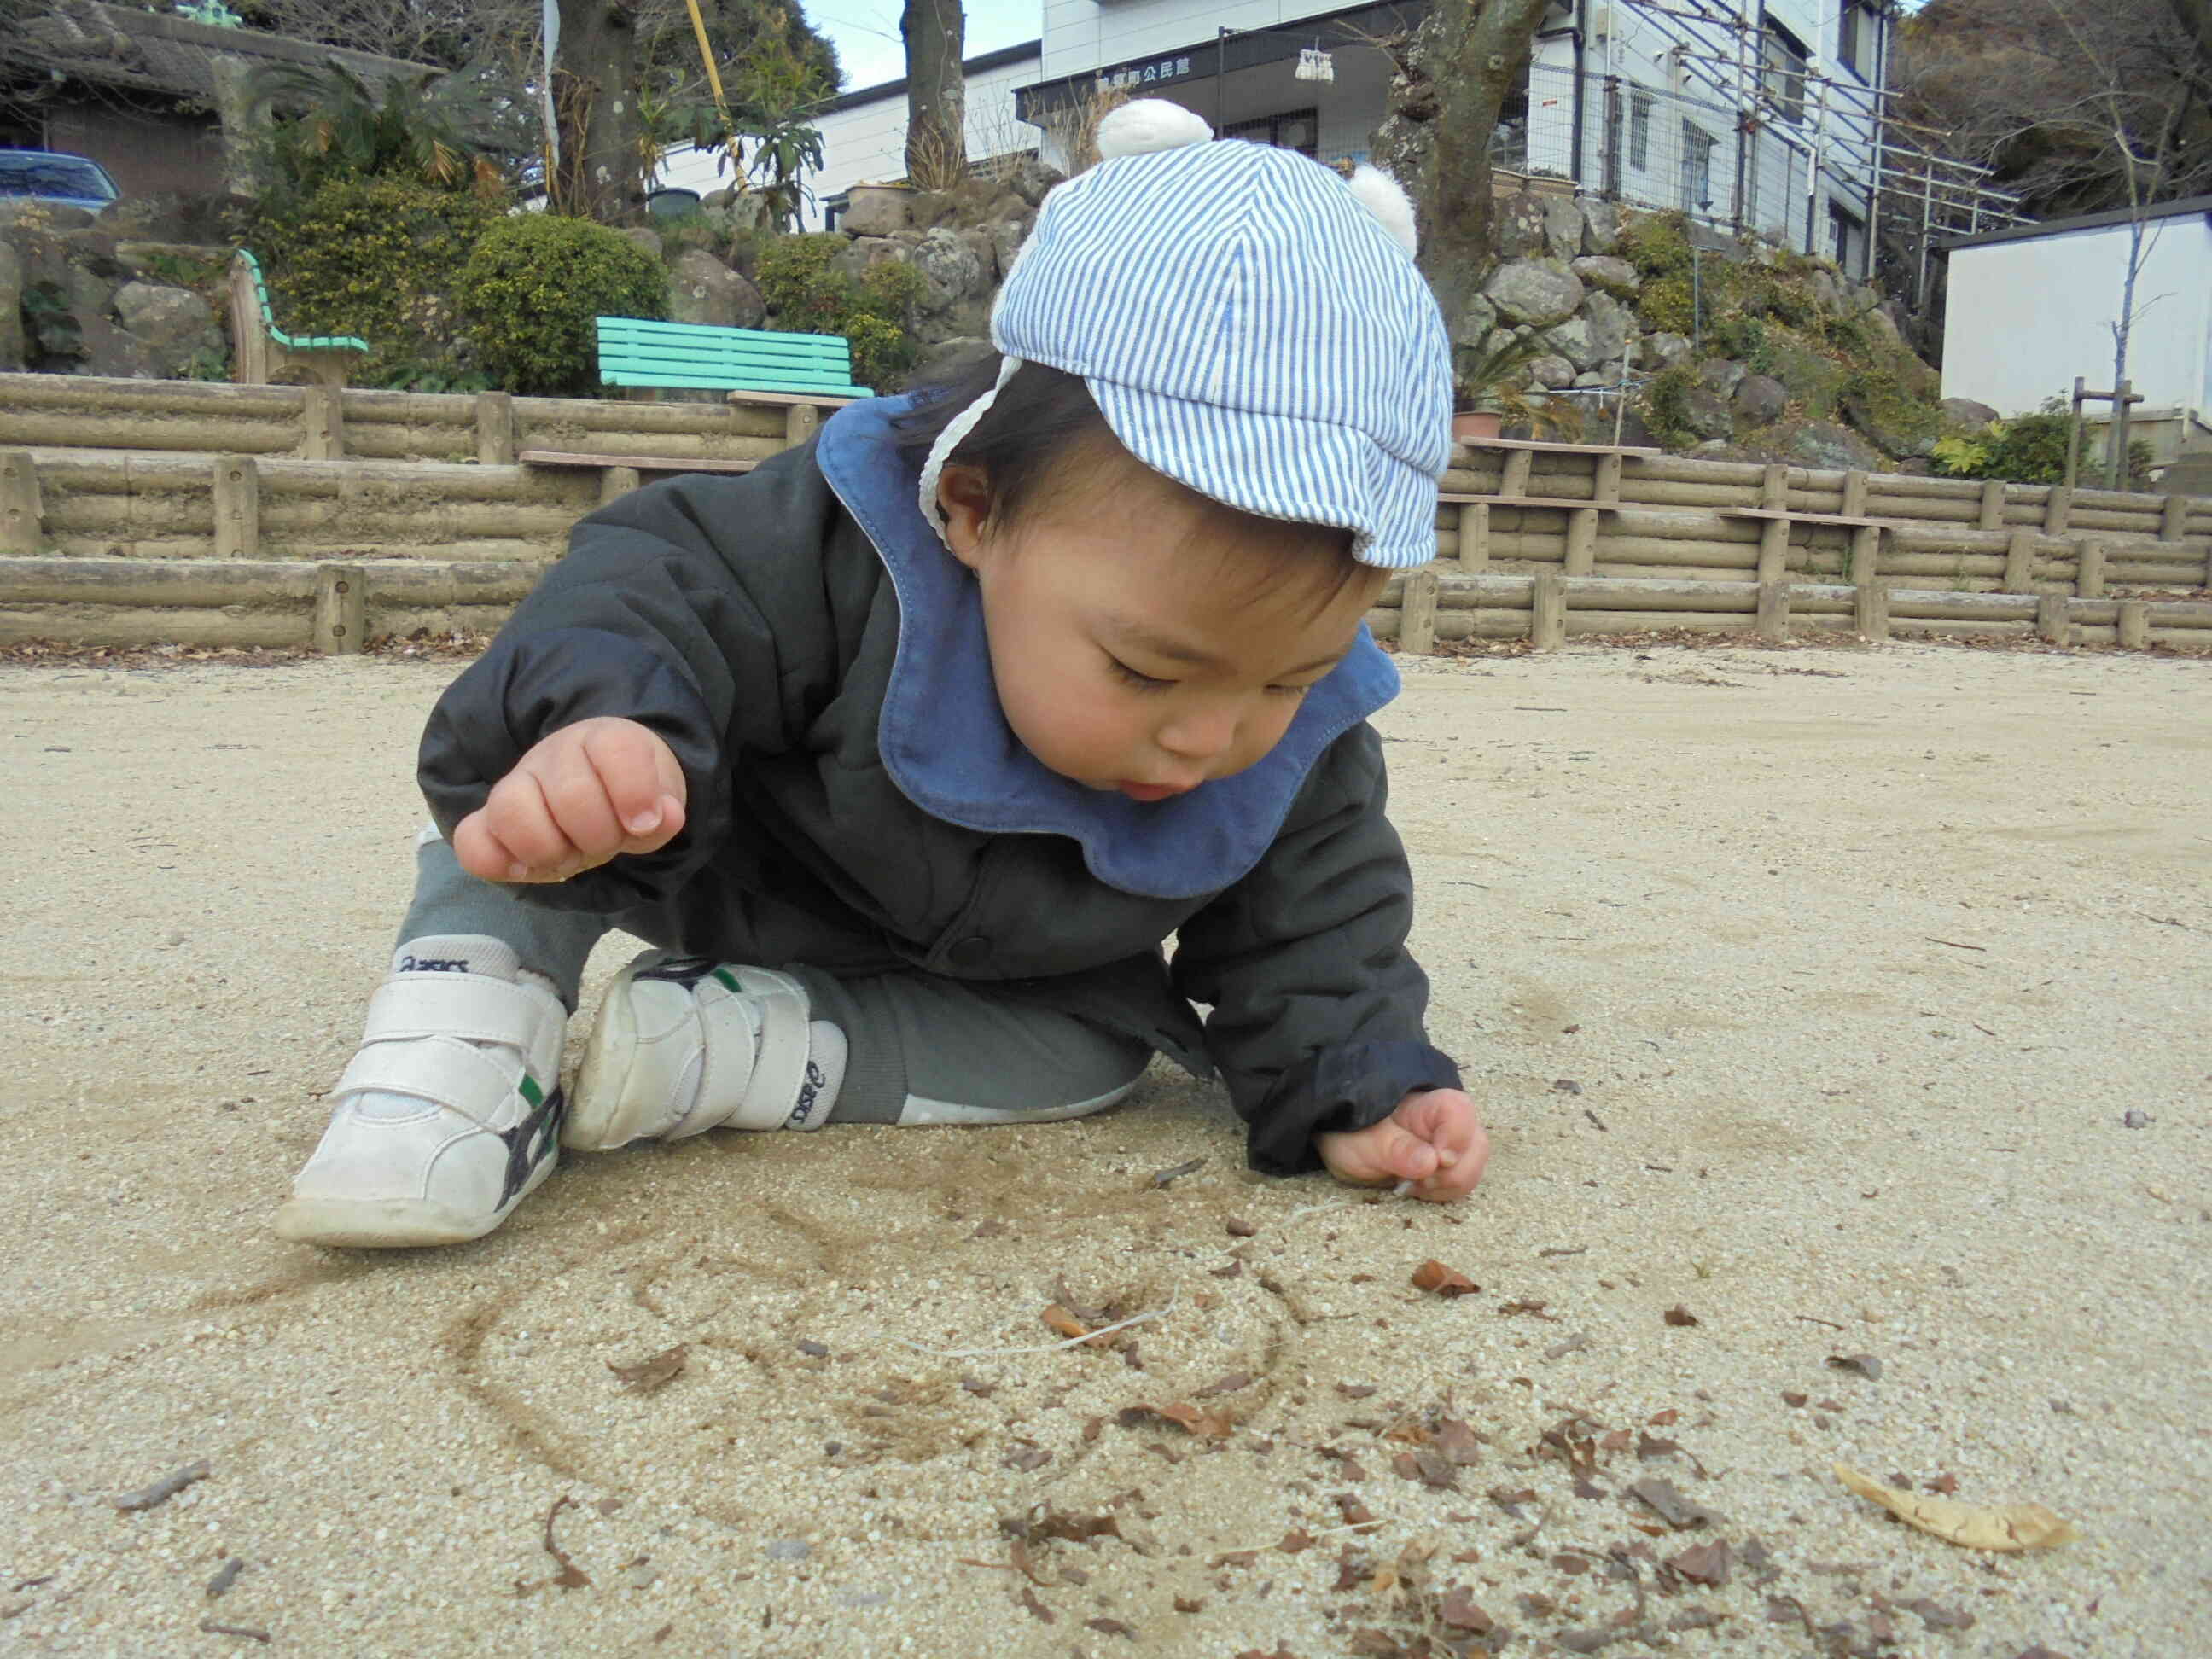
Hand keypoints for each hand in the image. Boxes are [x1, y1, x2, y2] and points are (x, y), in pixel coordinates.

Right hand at [452, 717, 686, 883]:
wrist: (594, 796)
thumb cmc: (626, 798)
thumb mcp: (657, 803)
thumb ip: (662, 816)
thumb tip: (659, 817)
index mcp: (602, 740)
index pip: (614, 750)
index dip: (634, 792)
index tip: (645, 823)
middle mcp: (553, 756)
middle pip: (570, 794)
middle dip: (599, 835)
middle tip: (605, 845)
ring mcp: (515, 786)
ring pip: (511, 808)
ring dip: (548, 849)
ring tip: (567, 859)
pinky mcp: (488, 822)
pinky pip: (471, 840)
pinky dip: (496, 862)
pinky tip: (527, 869)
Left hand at [1315, 1088, 1488, 1202]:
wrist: (1350, 1143)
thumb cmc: (1356, 1133)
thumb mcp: (1365, 1142)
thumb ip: (1397, 1150)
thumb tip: (1432, 1161)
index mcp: (1427, 1105)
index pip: (1460, 1111)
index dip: (1455, 1138)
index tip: (1437, 1161)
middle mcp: (1449, 1121)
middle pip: (1476, 1145)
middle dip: (1451, 1173)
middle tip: (1416, 1179)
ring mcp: (1454, 1143)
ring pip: (1474, 1168)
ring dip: (1446, 1186)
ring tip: (1413, 1183)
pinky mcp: (1452, 1165)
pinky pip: (1463, 1184)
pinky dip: (1443, 1193)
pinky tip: (1419, 1188)